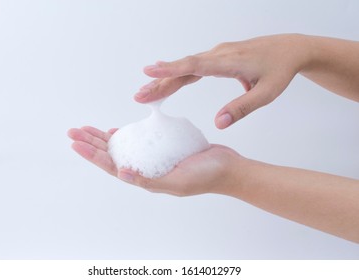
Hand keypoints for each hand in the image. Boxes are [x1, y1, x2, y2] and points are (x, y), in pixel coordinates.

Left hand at [68, 126, 243, 195]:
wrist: (227, 168)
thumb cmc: (206, 176)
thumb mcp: (177, 182)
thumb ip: (149, 180)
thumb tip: (122, 173)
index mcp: (145, 179)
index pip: (112, 166)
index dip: (93, 155)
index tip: (77, 143)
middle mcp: (145, 169)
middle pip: (112, 155)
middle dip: (92, 143)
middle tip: (74, 131)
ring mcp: (153, 159)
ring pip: (122, 147)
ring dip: (104, 139)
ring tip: (88, 129)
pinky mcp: (163, 148)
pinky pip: (139, 140)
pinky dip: (126, 134)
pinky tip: (116, 130)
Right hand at [135, 34, 310, 127]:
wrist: (290, 49)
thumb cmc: (280, 70)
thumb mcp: (267, 93)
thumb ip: (242, 107)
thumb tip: (218, 123)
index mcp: (229, 62)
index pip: (194, 66)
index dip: (171, 69)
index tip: (149, 71)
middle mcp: (218, 55)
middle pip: (184, 68)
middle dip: (160, 81)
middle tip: (139, 95)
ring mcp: (217, 55)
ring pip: (186, 67)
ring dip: (165, 79)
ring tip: (146, 90)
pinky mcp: (218, 57)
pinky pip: (193, 66)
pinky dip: (177, 74)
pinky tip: (167, 78)